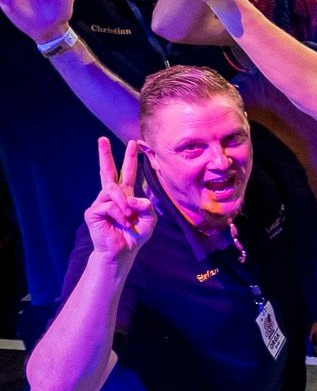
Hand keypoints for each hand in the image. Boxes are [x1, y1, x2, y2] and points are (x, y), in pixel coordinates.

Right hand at [85, 138, 156, 259]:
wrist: (123, 252)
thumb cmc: (136, 234)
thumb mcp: (150, 219)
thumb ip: (146, 205)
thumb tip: (130, 197)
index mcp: (126, 195)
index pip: (127, 173)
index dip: (130, 159)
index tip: (133, 143)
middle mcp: (111, 196)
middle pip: (107, 171)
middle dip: (105, 155)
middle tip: (102, 139)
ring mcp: (100, 203)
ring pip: (112, 191)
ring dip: (124, 204)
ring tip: (129, 218)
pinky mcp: (93, 212)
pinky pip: (108, 206)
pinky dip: (119, 214)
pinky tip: (121, 223)